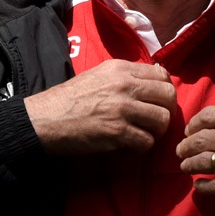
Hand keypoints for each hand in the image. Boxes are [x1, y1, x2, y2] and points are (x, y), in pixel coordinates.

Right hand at [24, 59, 176, 154]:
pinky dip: (142, 147)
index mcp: (121, 68)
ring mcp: (122, 108)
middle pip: (168, 96)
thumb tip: (153, 80)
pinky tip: (131, 146)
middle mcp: (125, 85)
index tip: (156, 102)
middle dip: (166, 111)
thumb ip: (125, 76)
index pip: (162, 75)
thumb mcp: (98, 74)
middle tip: (155, 121)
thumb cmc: (70, 98)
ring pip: (162, 119)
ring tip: (143, 134)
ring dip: (156, 131)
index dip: (164, 91)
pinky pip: (147, 141)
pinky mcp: (117, 132)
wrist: (45, 118)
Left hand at [176, 102, 214, 210]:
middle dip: (186, 146)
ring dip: (190, 165)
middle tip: (181, 152)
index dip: (194, 124)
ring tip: (186, 167)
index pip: (210, 116)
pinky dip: (203, 187)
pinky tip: (199, 187)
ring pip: (206, 161)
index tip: (189, 132)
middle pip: (203, 138)